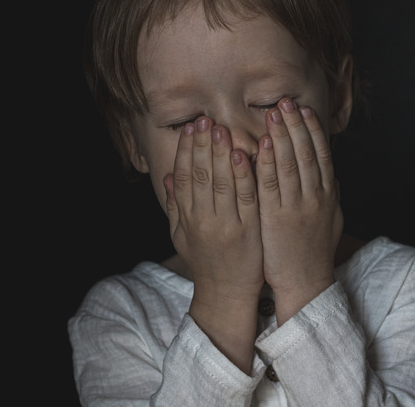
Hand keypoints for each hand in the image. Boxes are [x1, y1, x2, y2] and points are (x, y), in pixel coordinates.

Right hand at [163, 116, 263, 371]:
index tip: (190, 128)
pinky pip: (245, 198)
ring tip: (221, 128)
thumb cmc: (206, 263)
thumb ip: (175, 206)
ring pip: (221, 182)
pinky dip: (242, 175)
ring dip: (220, 153)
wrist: (226, 295)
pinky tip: (242, 154)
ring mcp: (225, 225)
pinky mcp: (247, 231)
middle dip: (203, 145)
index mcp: (187, 218)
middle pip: (201, 175)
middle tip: (206, 120)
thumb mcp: (181, 236)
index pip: (185, 177)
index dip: (186, 151)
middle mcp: (203, 220)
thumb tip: (167, 177)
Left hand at [255, 98, 342, 323]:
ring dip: (282, 135)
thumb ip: (332, 197)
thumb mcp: (331, 222)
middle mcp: (315, 197)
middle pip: (306, 153)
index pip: (321, 155)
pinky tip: (263, 144)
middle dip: (296, 125)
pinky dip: (267, 162)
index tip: (305, 110)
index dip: (313, 131)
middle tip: (285, 101)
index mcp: (327, 196)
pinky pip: (271, 185)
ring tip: (273, 112)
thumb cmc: (313, 252)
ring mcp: (296, 207)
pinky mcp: (277, 218)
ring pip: (290, 164)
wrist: (306, 283)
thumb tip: (333, 177)